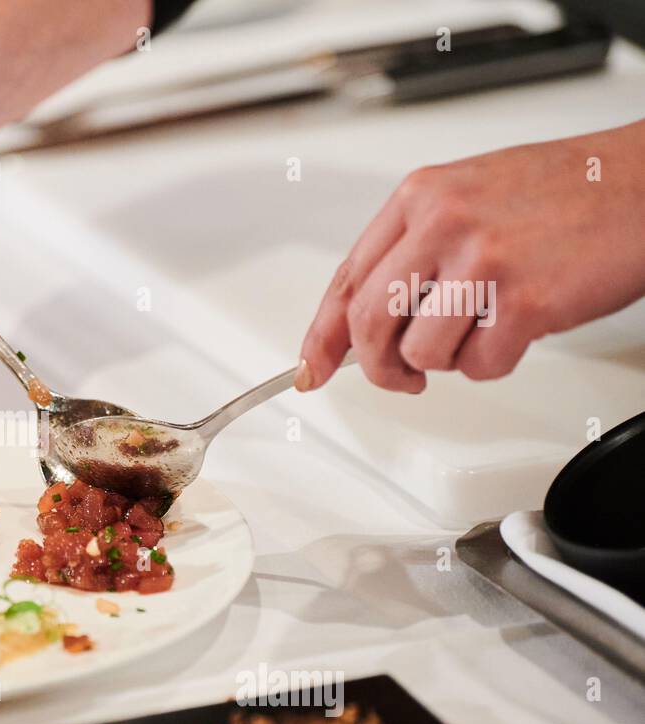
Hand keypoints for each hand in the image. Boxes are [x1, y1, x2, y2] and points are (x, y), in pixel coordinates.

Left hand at [297, 119, 644, 392]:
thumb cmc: (566, 192)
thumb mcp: (469, 198)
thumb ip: (414, 248)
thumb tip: (366, 314)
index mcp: (420, 197)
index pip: (346, 279)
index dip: (322, 335)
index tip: (311, 367)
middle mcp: (442, 223)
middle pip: (367, 323)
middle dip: (377, 366)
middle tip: (400, 377)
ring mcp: (482, 261)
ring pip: (419, 352)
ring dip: (446, 362)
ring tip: (482, 331)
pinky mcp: (524, 301)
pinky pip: (478, 367)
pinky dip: (494, 363)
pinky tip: (519, 329)